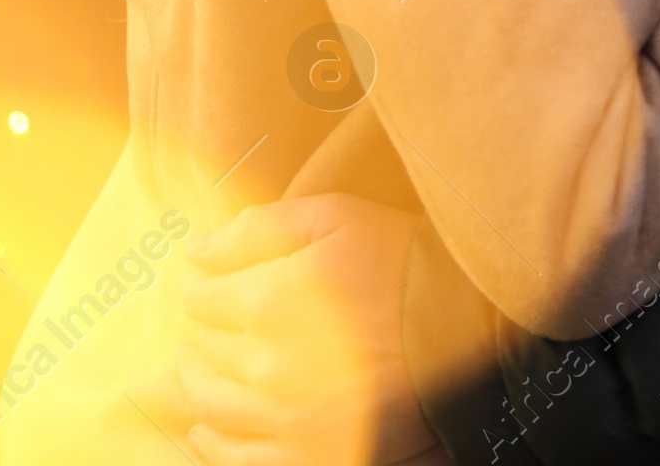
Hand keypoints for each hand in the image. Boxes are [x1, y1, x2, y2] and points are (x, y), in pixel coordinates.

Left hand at [173, 193, 431, 465]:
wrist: (462, 328)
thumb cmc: (398, 262)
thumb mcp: (334, 217)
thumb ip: (257, 229)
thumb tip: (197, 253)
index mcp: (269, 302)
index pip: (202, 298)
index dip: (203, 284)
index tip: (210, 280)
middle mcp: (269, 368)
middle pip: (204, 351)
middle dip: (202, 331)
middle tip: (208, 319)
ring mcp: (289, 421)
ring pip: (211, 406)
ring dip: (197, 383)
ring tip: (197, 368)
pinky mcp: (310, 457)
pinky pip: (238, 460)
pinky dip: (213, 443)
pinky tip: (205, 429)